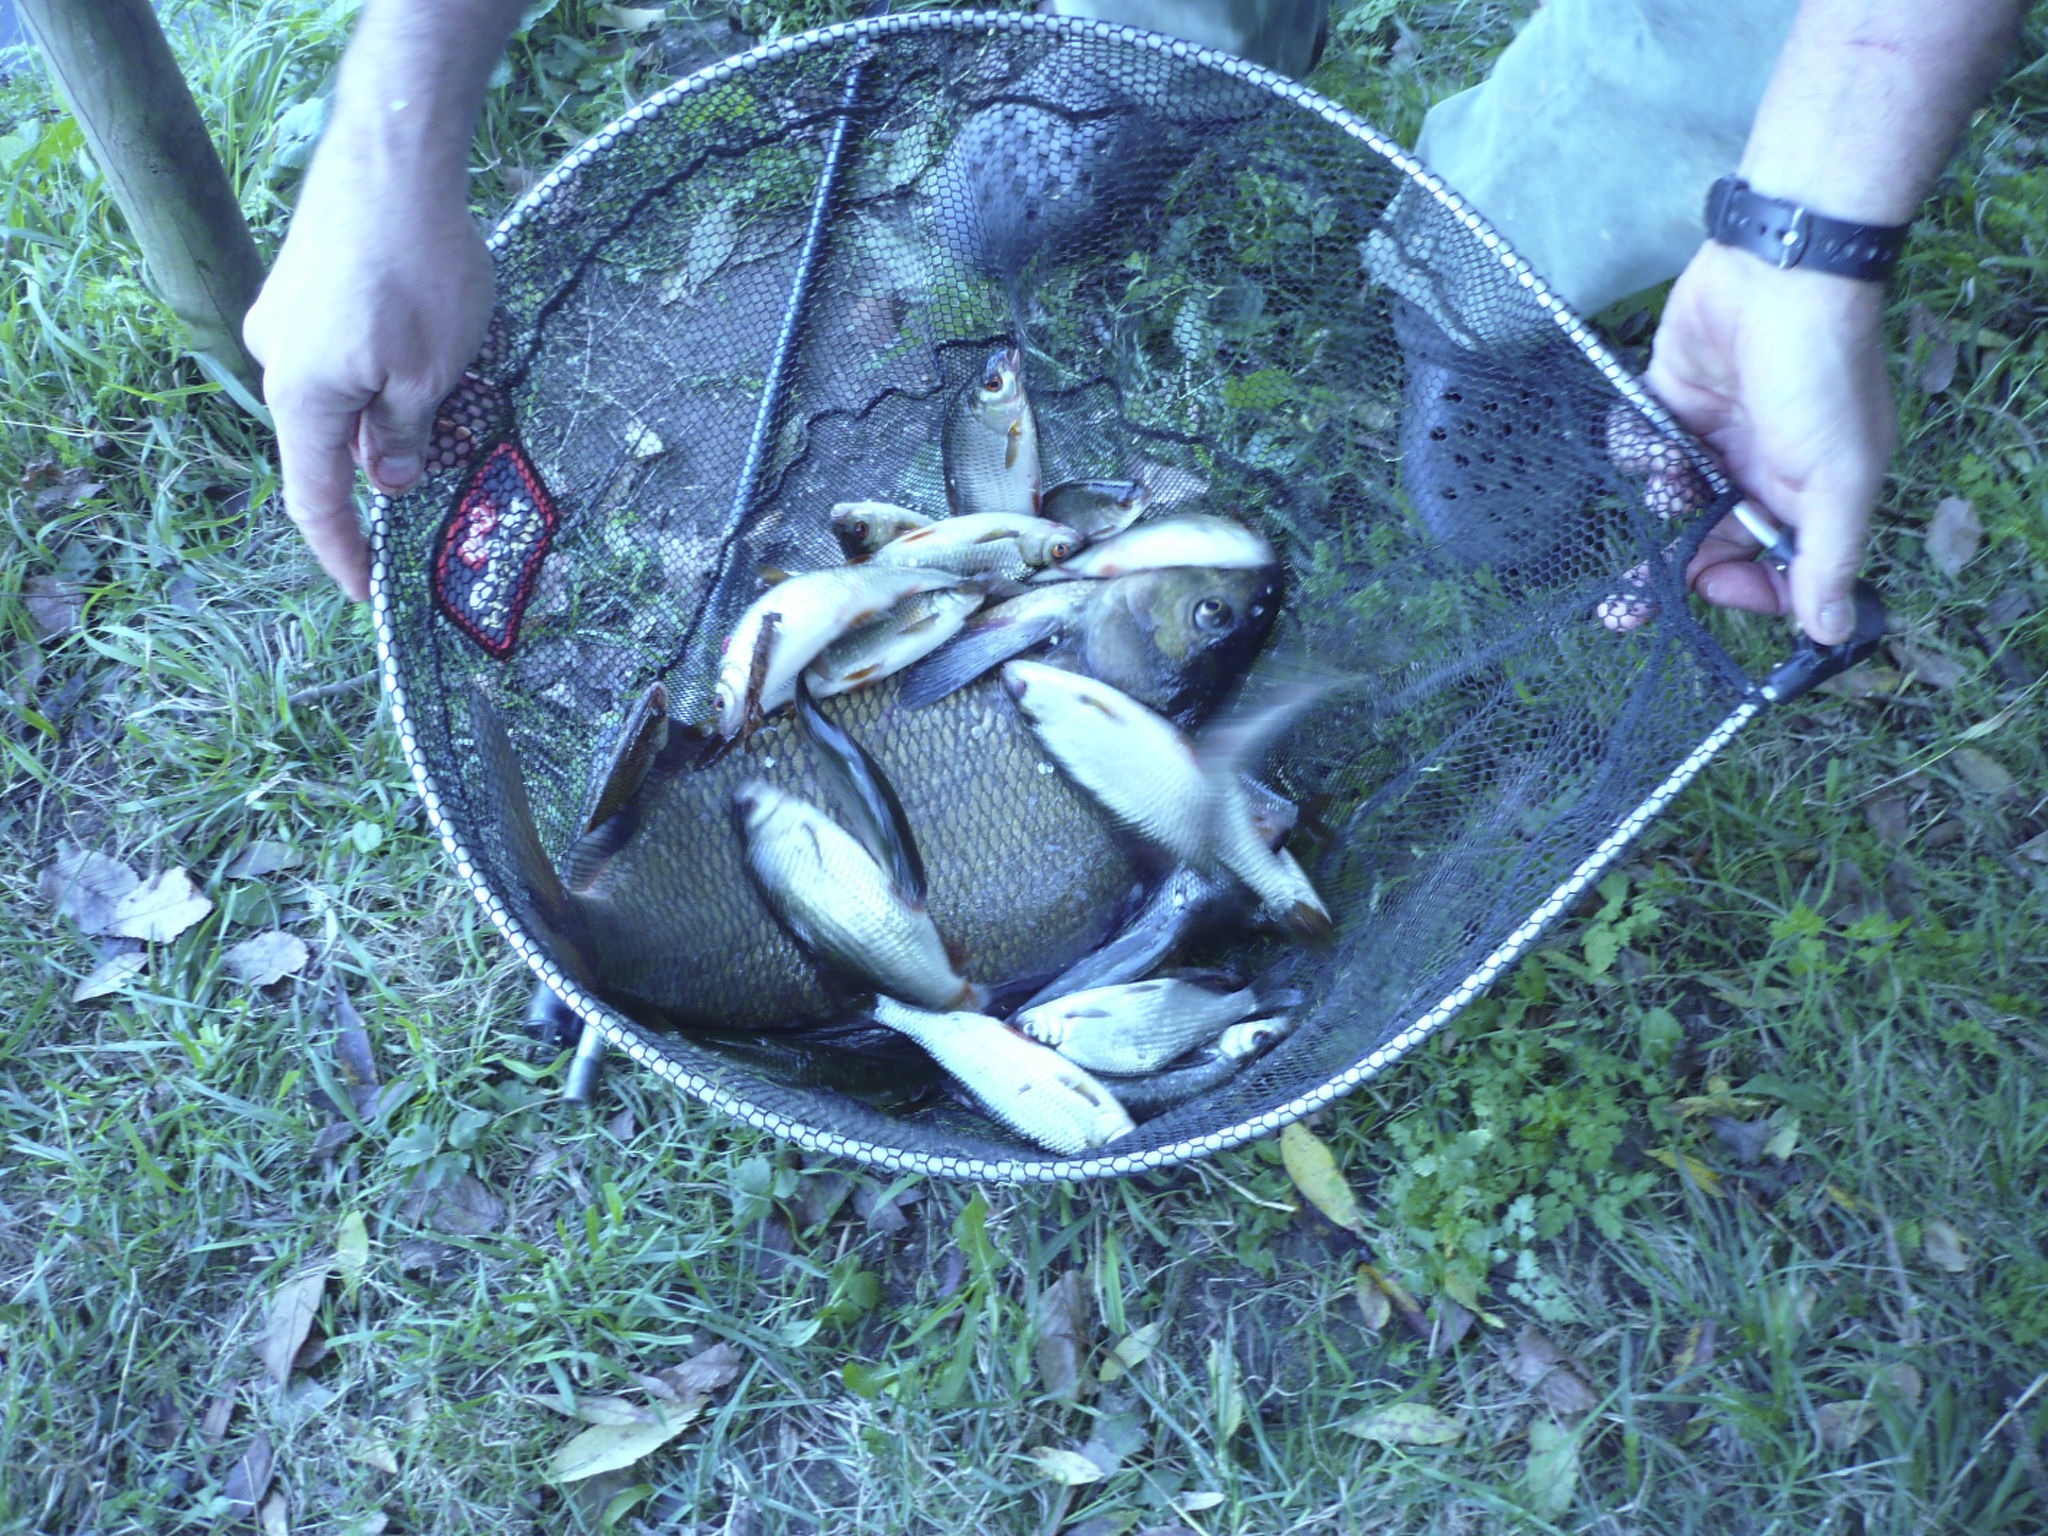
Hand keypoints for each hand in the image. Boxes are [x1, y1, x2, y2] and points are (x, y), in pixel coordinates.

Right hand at [244, 112, 493, 600]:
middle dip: (379, 475)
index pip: (315, 499)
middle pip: (328, 445)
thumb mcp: (431, 373)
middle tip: (437, 501)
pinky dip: (381, 375)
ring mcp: (287, 318)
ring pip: (341, 396)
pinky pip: (342, 355)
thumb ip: (404, 436)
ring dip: (388, 417)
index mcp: (301, 396)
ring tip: (452, 413)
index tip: (368, 594)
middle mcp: (278, 359)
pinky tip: (431, 360)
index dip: (343, 552)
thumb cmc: (419, 269)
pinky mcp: (307, 286)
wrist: (393, 156)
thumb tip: (386, 481)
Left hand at [1644, 240, 1892, 644]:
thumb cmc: (1818, 377)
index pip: (1775, 570)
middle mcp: (1763, 472)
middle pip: (1712, 543)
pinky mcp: (1671, 401)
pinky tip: (1647, 435)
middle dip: (1671, 570)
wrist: (1777, 274)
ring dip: (1661, 495)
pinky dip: (1636, 448)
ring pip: (1671, 498)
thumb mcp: (1838, 477)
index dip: (1743, 591)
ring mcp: (1717, 437)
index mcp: (1811, 496)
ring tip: (1669, 470)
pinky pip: (1641, 446)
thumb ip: (1827, 556)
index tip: (1710, 594)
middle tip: (1623, 608)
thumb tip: (1830, 632)